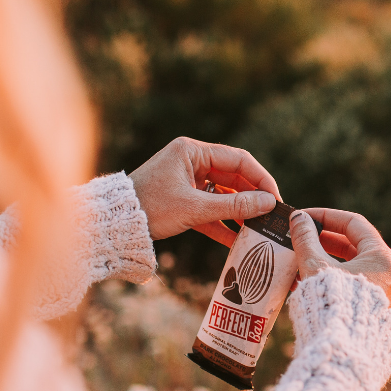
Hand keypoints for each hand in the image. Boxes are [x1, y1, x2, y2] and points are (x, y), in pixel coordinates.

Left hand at [130, 138, 280, 244]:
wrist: (114, 225)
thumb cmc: (150, 207)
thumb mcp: (195, 207)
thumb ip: (234, 205)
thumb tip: (268, 204)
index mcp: (192, 152)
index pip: (239, 159)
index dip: (261, 179)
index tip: (276, 198)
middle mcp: (192, 162)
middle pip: (234, 177)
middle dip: (252, 198)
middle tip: (271, 216)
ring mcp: (187, 181)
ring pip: (223, 195)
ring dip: (239, 212)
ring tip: (258, 229)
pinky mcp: (182, 200)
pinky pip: (209, 209)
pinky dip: (222, 223)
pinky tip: (237, 239)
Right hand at [288, 208, 390, 305]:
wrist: (341, 351)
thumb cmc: (331, 305)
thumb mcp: (315, 267)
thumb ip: (306, 240)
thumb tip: (298, 219)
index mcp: (382, 258)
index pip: (354, 224)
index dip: (326, 216)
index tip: (304, 217)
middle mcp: (388, 275)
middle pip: (354, 246)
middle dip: (324, 239)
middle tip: (300, 235)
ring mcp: (382, 295)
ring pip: (351, 267)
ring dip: (325, 259)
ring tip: (298, 256)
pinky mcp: (371, 311)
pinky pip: (351, 285)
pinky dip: (331, 278)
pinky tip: (306, 279)